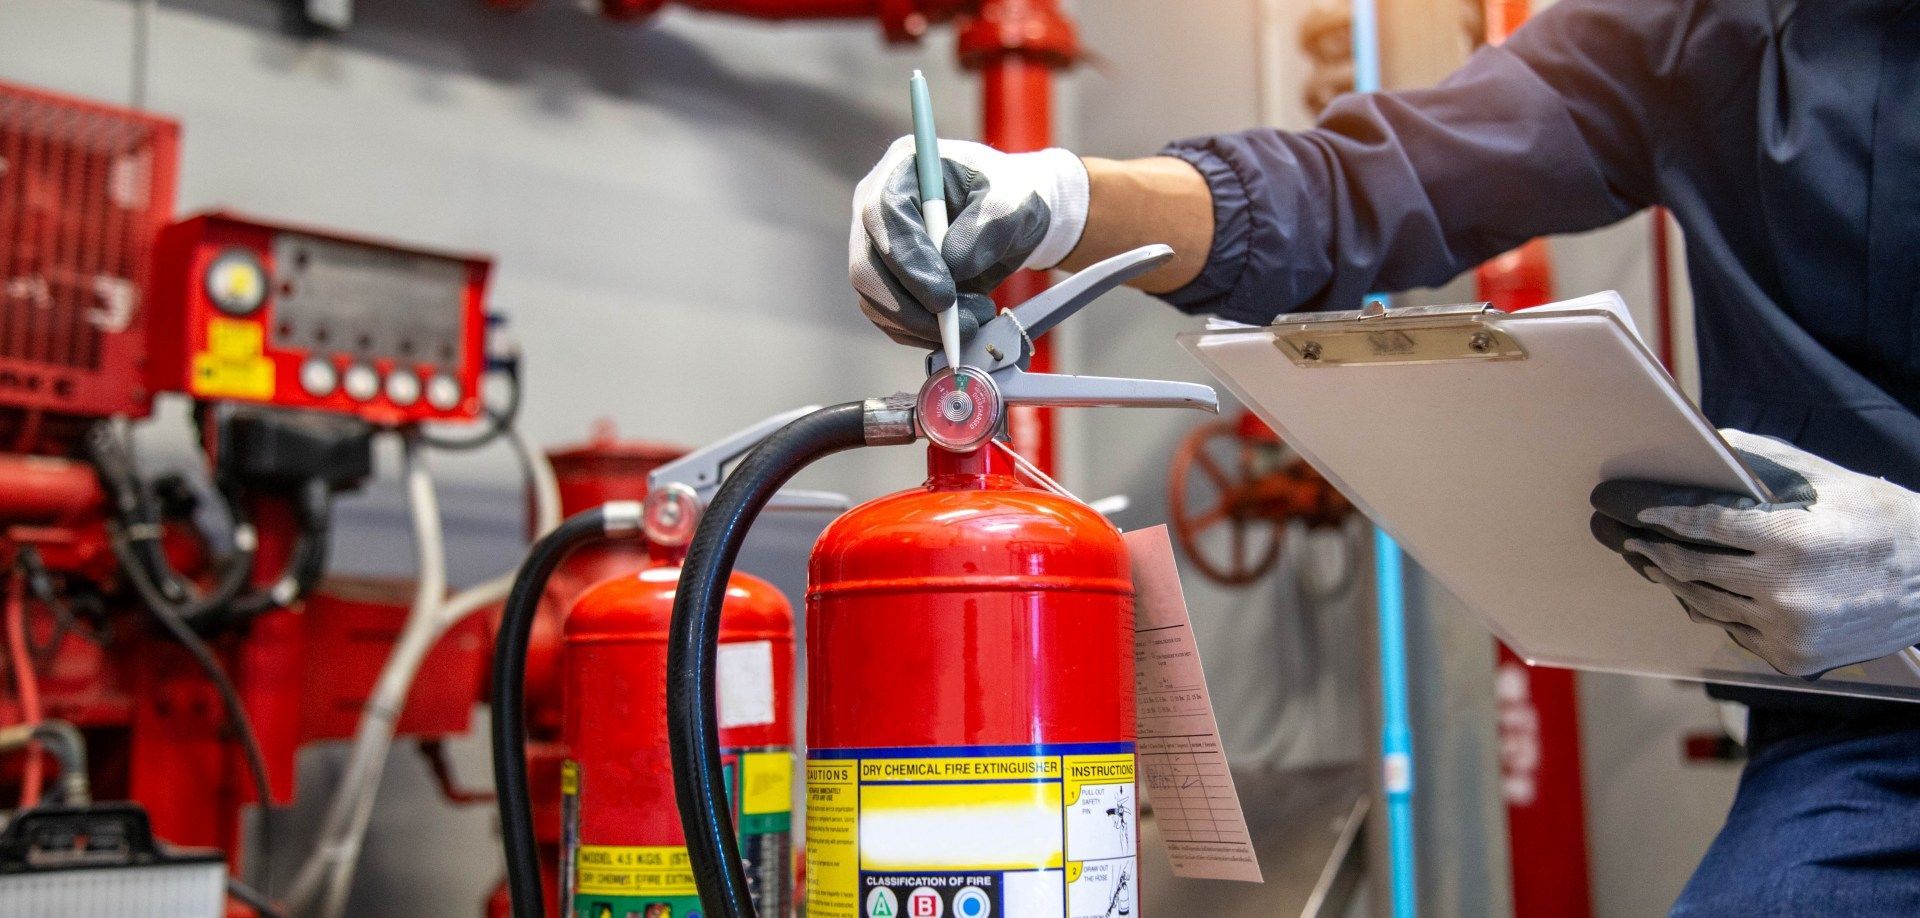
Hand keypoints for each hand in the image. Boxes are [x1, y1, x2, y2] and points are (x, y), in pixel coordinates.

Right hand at [849, 137, 1087, 347]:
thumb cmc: (1008, 198)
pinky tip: (958, 326)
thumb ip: (984, 229)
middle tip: (958, 326)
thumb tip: (952, 266)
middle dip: (911, 307)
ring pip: (874, 300)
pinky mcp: (884, 279)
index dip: (908, 260)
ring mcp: (875, 246)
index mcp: (901, 170)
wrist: (1008, 218)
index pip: (883, 216)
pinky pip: (888, 318)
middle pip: (866, 267)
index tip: (944, 297)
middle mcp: (875, 208)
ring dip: (922, 324)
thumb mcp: (1010, 204)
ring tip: (974, 319)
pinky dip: (921, 332)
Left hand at [1589, 429, 1919, 677]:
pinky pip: (1728, 629)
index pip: (1697, 522)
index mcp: (1791, 539)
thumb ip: (1757, 462)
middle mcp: (1785, 591)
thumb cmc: (1877, 519)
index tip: (1612, 499)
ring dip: (1666, 576)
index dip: (1646, 509)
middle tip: (1611, 528)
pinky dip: (1707, 605)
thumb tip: (1700, 444)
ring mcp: (1787, 632)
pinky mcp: (1791, 660)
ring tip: (1642, 554)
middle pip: (1685, 566)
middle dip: (1640, 544)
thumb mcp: (1824, 479)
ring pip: (1699, 602)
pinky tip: (1691, 585)